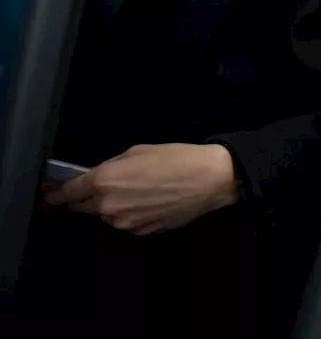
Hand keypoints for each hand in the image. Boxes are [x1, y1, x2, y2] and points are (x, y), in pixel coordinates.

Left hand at [46, 143, 238, 234]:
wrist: (210, 179)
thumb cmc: (177, 158)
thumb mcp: (138, 151)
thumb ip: (111, 166)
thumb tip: (98, 178)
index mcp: (104, 180)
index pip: (68, 193)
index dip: (55, 195)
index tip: (49, 197)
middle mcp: (108, 206)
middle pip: (83, 207)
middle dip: (86, 198)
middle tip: (102, 188)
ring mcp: (124, 222)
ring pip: (107, 215)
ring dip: (112, 205)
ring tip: (138, 191)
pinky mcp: (141, 231)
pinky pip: (126, 222)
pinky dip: (130, 213)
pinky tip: (150, 201)